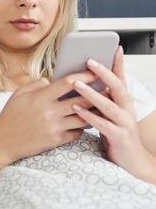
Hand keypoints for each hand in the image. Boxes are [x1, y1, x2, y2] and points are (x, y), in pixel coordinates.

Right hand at [0, 69, 100, 162]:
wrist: (2, 142)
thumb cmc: (9, 117)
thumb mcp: (18, 95)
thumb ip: (37, 85)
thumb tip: (53, 80)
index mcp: (40, 98)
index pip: (69, 83)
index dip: (85, 76)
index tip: (95, 72)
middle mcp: (49, 112)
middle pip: (82, 99)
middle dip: (97, 93)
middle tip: (107, 88)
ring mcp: (54, 127)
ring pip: (84, 117)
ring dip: (94, 112)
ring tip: (102, 106)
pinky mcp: (56, 140)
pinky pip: (77, 132)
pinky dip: (81, 127)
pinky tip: (83, 123)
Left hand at [71, 46, 153, 179]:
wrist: (131, 162)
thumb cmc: (115, 135)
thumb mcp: (109, 114)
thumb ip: (101, 100)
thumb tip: (82, 83)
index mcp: (124, 102)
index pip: (121, 79)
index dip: (118, 64)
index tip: (114, 47)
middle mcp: (127, 109)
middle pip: (118, 87)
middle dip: (104, 73)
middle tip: (89, 60)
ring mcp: (124, 123)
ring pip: (109, 105)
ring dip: (92, 93)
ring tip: (77, 83)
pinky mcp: (119, 137)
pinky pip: (103, 125)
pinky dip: (89, 116)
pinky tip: (76, 109)